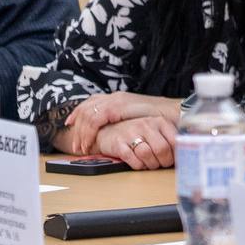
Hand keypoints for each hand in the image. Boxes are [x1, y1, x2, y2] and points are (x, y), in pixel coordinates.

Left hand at [65, 92, 180, 154]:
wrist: (175, 113)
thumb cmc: (162, 118)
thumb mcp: (140, 117)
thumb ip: (127, 119)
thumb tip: (117, 129)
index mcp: (119, 98)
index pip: (92, 101)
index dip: (78, 112)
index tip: (70, 123)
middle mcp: (115, 97)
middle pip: (86, 108)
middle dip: (76, 126)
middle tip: (74, 144)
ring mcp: (116, 101)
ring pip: (88, 114)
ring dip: (81, 133)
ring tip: (81, 148)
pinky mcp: (118, 108)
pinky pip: (95, 120)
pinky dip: (89, 133)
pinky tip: (89, 144)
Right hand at [93, 117, 177, 169]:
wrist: (109, 131)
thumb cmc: (137, 133)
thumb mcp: (156, 131)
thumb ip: (169, 138)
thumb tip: (185, 153)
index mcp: (159, 121)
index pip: (175, 140)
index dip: (176, 153)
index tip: (175, 159)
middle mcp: (146, 125)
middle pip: (162, 149)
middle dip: (164, 161)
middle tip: (162, 164)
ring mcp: (131, 133)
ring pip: (147, 154)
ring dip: (151, 164)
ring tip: (151, 164)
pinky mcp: (118, 144)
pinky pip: (133, 160)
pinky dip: (139, 166)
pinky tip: (140, 163)